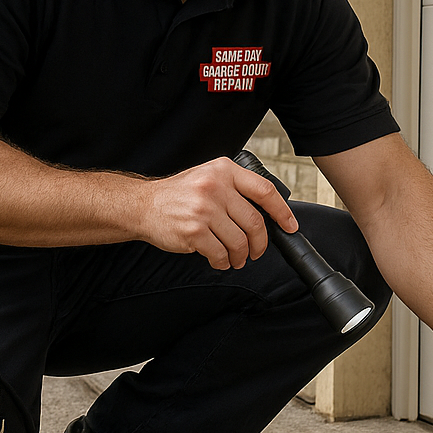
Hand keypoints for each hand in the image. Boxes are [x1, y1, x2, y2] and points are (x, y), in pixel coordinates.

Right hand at [139, 157, 297, 268]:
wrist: (142, 205)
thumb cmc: (178, 194)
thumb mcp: (209, 177)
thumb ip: (235, 188)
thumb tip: (267, 213)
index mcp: (224, 170)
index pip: (264, 190)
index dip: (282, 212)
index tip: (290, 226)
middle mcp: (215, 186)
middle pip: (254, 222)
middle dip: (260, 243)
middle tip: (256, 251)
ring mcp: (204, 209)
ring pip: (239, 241)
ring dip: (241, 256)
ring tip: (236, 258)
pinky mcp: (194, 231)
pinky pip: (220, 253)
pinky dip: (224, 262)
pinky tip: (219, 260)